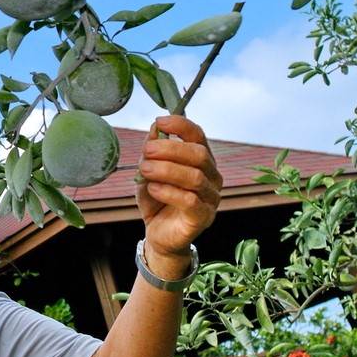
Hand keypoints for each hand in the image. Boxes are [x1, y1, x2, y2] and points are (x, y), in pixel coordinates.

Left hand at [134, 116, 220, 261]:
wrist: (158, 234)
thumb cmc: (157, 199)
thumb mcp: (149, 171)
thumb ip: (152, 151)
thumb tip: (155, 127)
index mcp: (201, 160)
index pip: (198, 135)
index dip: (181, 125)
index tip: (160, 122)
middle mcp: (212, 176)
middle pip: (198, 154)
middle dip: (170, 149)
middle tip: (146, 152)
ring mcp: (211, 198)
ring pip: (195, 177)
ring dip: (166, 170)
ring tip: (145, 171)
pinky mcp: (203, 217)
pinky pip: (191, 200)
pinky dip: (169, 191)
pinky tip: (153, 189)